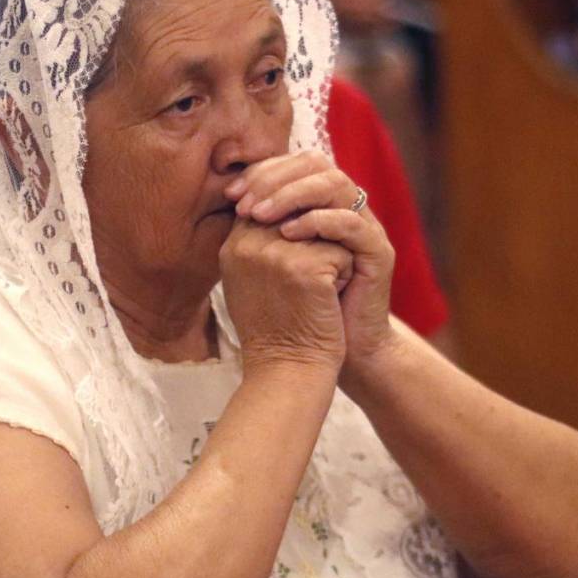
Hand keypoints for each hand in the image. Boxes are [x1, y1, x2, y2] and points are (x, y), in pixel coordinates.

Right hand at [220, 215, 351, 374]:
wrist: (288, 373)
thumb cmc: (276, 331)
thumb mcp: (252, 281)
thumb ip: (259, 242)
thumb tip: (283, 206)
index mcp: (233, 246)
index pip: (272, 204)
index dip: (296, 225)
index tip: (300, 268)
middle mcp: (248, 244)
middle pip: (299, 211)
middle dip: (315, 242)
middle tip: (307, 287)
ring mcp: (275, 253)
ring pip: (324, 228)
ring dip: (330, 258)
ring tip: (317, 293)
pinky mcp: (305, 267)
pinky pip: (341, 250)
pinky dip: (344, 276)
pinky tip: (328, 302)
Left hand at [227, 151, 397, 371]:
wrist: (321, 353)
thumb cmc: (289, 307)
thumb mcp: (267, 258)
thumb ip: (257, 226)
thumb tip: (226, 195)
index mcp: (321, 205)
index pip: (295, 164)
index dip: (263, 172)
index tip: (231, 194)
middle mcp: (347, 208)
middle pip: (317, 164)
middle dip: (276, 178)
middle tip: (244, 203)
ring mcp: (366, 228)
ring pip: (335, 184)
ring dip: (292, 194)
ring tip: (260, 215)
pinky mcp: (379, 252)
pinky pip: (352, 222)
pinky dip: (318, 222)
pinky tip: (288, 234)